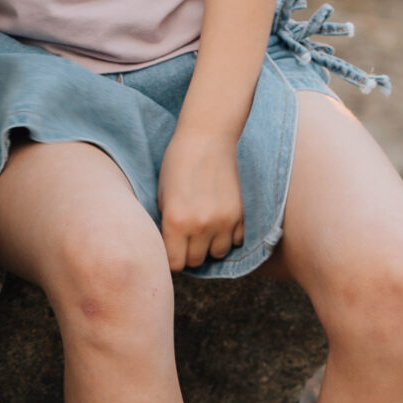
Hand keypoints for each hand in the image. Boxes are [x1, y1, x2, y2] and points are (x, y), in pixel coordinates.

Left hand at [158, 123, 246, 271]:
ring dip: (209, 246)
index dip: (171, 258)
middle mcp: (201, 225)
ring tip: (202, 229)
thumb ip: (166, 224)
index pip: (174, 264)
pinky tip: (218, 220)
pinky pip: (236, 240)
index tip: (171, 249)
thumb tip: (170, 248)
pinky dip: (227, 236)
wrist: (207, 138)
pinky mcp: (241, 214)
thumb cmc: (177, 163)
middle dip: (188, 253)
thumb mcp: (161, 195)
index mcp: (175, 221)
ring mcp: (224, 221)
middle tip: (184, 237)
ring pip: (218, 253)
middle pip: (196, 261)